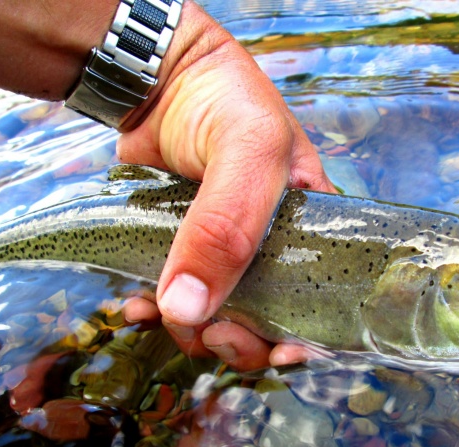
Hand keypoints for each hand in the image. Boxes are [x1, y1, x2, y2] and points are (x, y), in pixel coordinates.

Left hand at [117, 1, 334, 369]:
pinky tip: (134, 308)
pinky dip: (152, 315)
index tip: (283, 355)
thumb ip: (226, 225)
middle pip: (267, 325)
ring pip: (217, 321)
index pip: (324, 300)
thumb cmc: (225, 102)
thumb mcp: (246, 151)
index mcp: (311, 232)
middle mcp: (271, 253)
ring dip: (191, 333)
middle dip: (242, 342)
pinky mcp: (179, 256)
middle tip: (214, 333)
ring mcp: (223, 257)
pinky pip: (170, 303)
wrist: (159, 79)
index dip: (309, 338)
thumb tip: (189, 309)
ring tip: (162, 314)